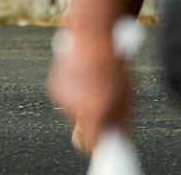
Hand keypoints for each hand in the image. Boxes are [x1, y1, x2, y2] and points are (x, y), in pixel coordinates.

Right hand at [48, 34, 130, 154]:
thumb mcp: (126, 96)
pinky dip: (75, 93)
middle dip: (93, 127)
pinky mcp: (54, 87)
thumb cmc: (114, 64)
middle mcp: (74, 108)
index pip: (92, 144)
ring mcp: (62, 97)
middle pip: (81, 132)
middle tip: (106, 117)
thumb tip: (119, 138)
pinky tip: (86, 79)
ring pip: (75, 114)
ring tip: (98, 87)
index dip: (99, 146)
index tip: (107, 147)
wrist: (93, 33)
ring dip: (85, 106)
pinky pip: (67, 100)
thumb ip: (120, 121)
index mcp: (94, 112)